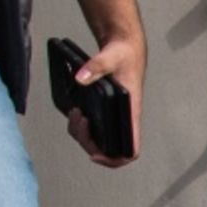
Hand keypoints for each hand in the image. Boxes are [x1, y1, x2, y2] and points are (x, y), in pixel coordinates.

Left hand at [61, 34, 145, 167]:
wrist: (125, 47)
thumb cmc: (124, 55)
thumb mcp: (111, 57)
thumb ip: (96, 66)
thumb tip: (80, 78)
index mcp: (131, 112)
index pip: (131, 148)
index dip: (115, 159)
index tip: (96, 155)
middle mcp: (123, 118)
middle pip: (109, 149)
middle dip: (88, 142)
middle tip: (79, 123)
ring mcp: (114, 116)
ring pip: (99, 140)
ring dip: (83, 135)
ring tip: (76, 116)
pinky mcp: (106, 111)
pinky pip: (95, 129)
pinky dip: (82, 127)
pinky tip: (77, 114)